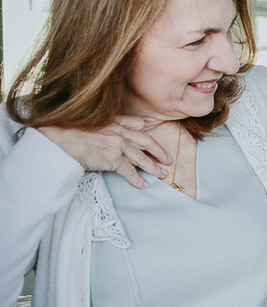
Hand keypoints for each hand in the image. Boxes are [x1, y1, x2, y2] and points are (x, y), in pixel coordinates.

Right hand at [39, 117, 171, 188]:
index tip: (151, 140)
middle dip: (159, 151)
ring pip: (142, 158)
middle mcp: (119, 131)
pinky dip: (138, 180)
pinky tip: (144, 185)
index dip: (145, 133)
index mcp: (113, 121)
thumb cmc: (67, 133)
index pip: (137, 124)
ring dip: (154, 167)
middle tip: (168, 159)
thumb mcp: (88, 124)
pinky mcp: (114, 159)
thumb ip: (102, 128)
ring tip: (162, 175)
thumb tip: (106, 138)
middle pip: (146, 141)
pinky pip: (130, 171)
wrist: (58, 141)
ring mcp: (118, 145)